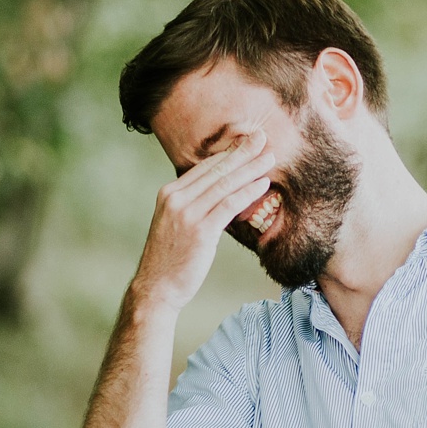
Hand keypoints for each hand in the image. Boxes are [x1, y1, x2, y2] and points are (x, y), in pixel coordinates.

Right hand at [133, 124, 276, 314]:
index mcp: (169, 193)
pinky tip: (263, 184)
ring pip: (225, 184)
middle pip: (216, 170)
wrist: (157, 288)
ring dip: (250, 170)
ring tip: (269, 159)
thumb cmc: (169, 262)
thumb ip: (192, 208)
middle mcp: (177, 198)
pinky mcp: (201, 231)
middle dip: (242, 153)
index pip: (204, 168)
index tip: (246, 143)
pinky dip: (248, 192)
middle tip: (262, 139)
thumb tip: (218, 199)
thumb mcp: (176, 226)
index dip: (228, 153)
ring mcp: (188, 213)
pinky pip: (229, 205)